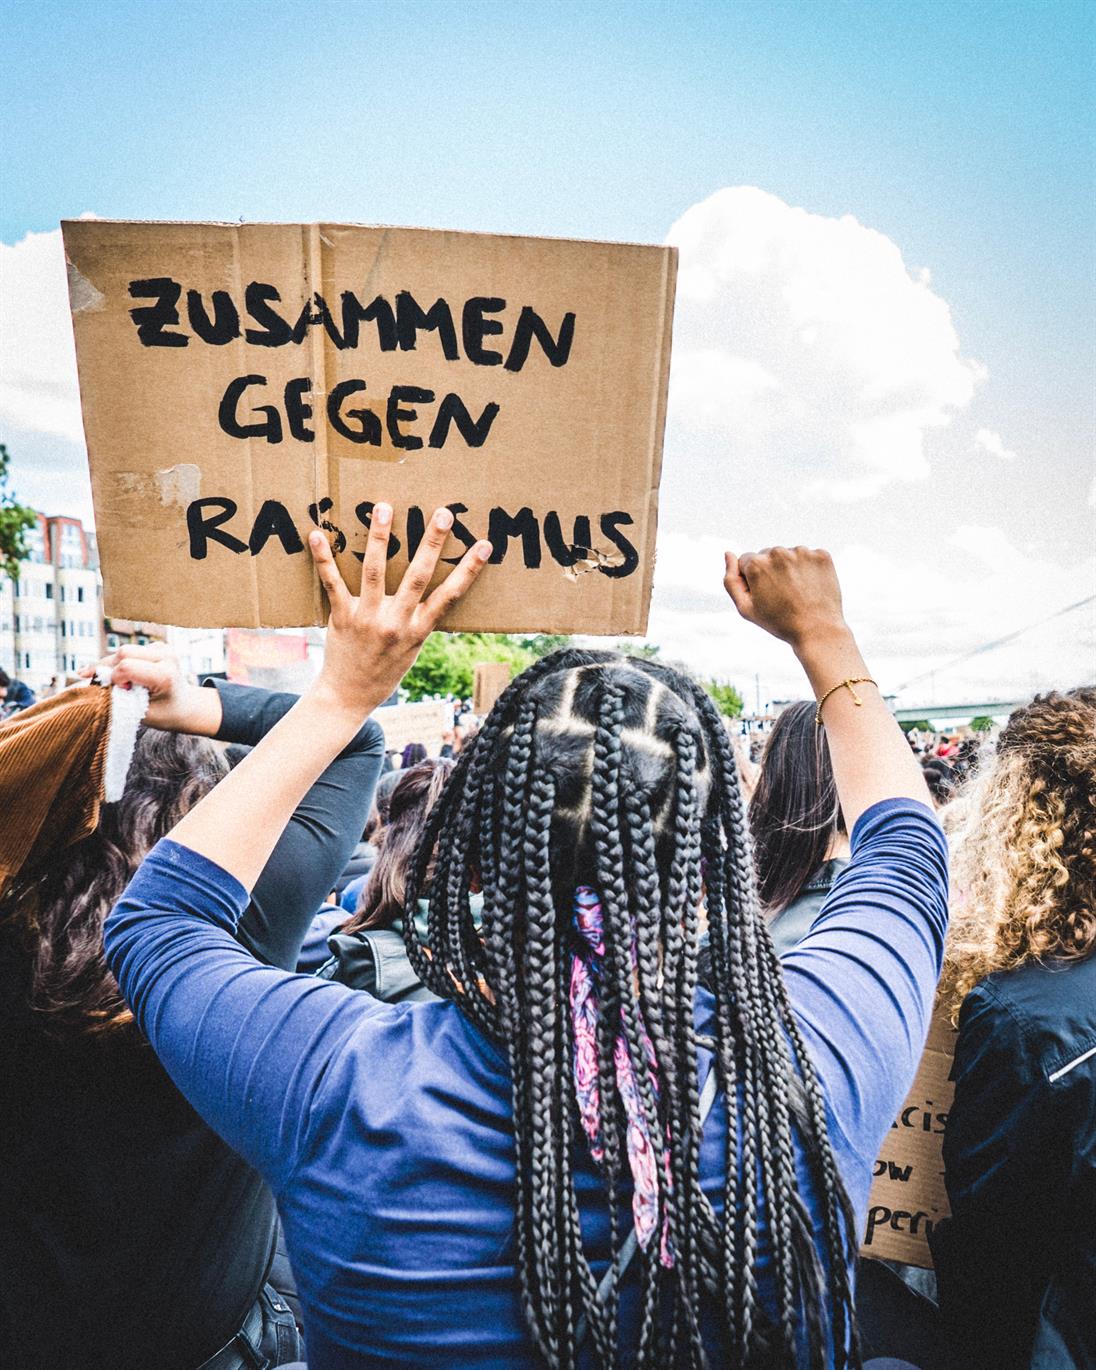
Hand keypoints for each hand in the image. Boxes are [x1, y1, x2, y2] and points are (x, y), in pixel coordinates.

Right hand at [80, 644, 220, 734]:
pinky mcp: (156, 646)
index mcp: (166, 674)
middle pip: (123, 653)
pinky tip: (120, 676)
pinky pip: (129, 651)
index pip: (127, 667)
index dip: (115, 679)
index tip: (120, 692)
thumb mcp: (140, 713)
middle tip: (106, 687)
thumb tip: (88, 685)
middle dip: (108, 669)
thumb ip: (117, 699)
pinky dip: (119, 663)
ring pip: (123, 650)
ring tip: (112, 683)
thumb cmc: (165, 713)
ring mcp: (163, 648)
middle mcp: (166, 656)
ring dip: (112, 666)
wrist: (185, 706)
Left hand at [309, 503, 490, 718]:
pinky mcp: (341, 618)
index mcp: (419, 631)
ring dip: (379, 538)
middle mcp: (396, 623)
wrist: (349, 696)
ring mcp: (368, 619)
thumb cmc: (385, 670)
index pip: (450, 596)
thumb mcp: (413, 649)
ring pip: (375, 573)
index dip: (468, 570)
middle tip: (443, 513)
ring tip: (384, 508)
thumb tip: (433, 588)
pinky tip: (318, 535)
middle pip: (417, 577)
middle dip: (431, 544)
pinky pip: (333, 584)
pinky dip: (324, 559)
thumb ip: (421, 619)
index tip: (483, 545)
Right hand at [723, 545, 848, 652]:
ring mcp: (802, 552)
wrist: (817, 631)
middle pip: (768, 555)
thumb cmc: (779, 622)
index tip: (765, 595)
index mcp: (756, 564)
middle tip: (782, 595)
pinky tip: (811, 586)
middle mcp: (778, 552)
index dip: (753, 580)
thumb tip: (728, 554)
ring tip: (798, 592)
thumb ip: (731, 580)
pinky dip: (809, 568)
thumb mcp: (745, 608)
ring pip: (789, 555)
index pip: (747, 561)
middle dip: (771, 571)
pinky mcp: (821, 555)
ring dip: (790, 568)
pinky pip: (809, 557)